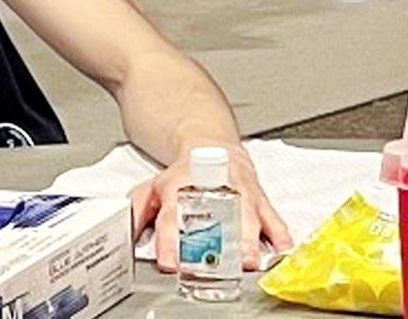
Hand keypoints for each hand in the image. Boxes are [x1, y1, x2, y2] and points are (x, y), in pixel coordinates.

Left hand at [129, 144, 292, 271]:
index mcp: (181, 187)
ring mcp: (239, 192)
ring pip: (248, 214)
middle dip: (222, 240)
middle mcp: (213, 189)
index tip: (169, 262)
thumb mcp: (153, 187)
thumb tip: (125, 234)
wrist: (211, 145)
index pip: (172, 217)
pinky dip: (279, 234)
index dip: (169, 241)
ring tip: (251, 260)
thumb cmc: (183, 173)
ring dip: (251, 238)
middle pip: (218, 215)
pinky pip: (272, 216)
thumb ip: (137, 210)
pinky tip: (282, 250)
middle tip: (224, 263)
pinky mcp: (259, 197)